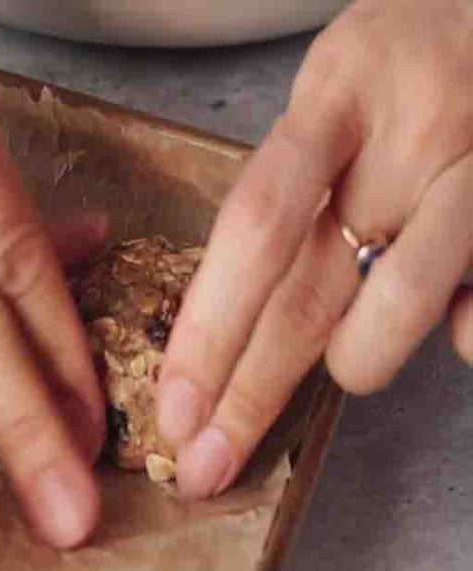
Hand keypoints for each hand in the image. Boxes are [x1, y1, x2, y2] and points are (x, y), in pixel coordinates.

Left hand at [158, 0, 472, 498]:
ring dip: (357, 360)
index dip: (211, 328)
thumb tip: (256, 309)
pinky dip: (463, 333)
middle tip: (203, 464)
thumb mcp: (334, 92)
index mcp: (337, 98)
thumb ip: (293, 187)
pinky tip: (453, 327)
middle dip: (249, 392)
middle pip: (310, 289)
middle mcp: (413, 135)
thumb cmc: (408, 57)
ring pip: (403, 308)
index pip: (255, 230)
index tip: (175, 406)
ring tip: (344, 365)